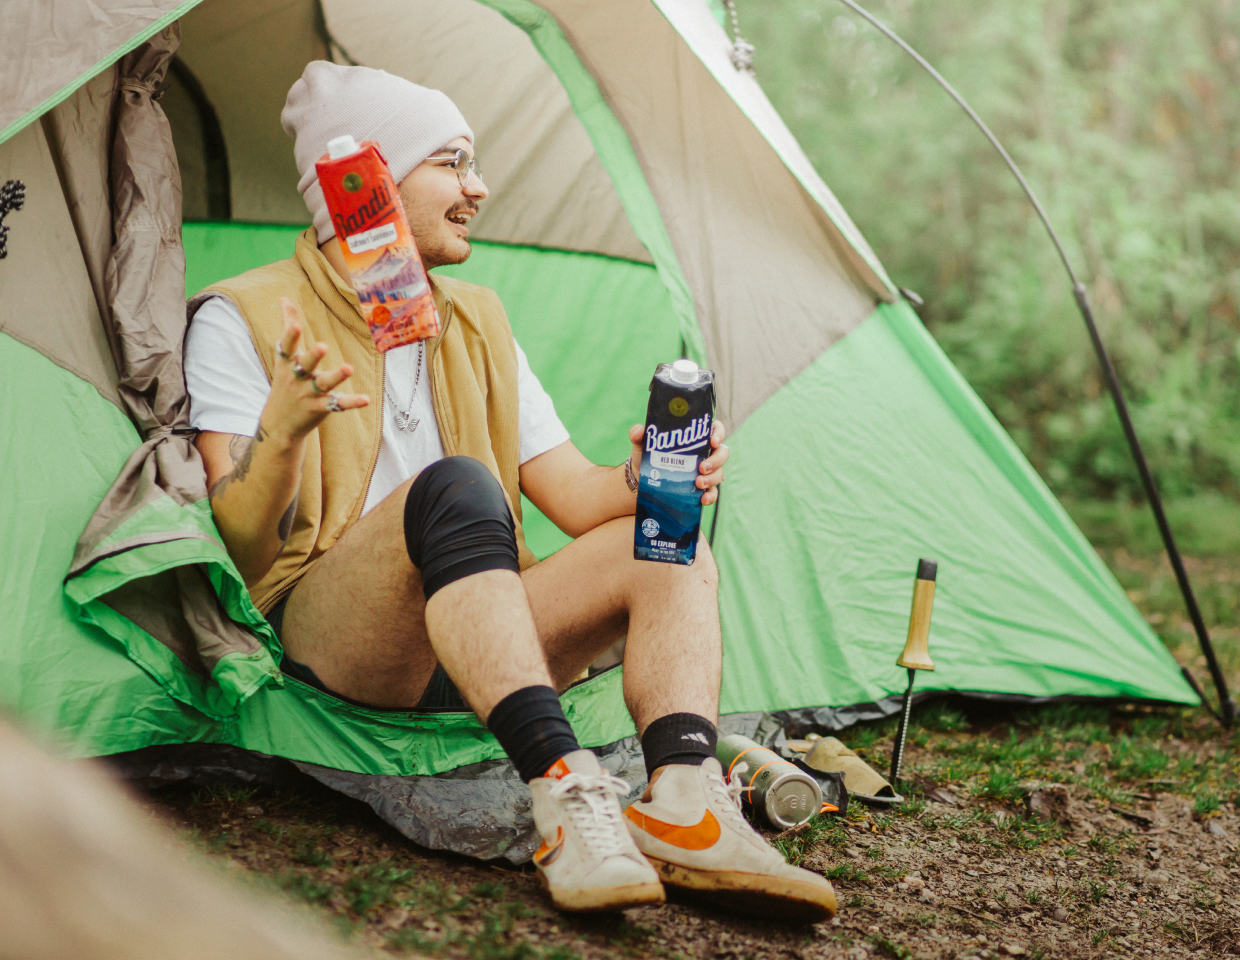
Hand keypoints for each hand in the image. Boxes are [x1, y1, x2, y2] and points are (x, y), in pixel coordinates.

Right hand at [264, 298, 368, 441]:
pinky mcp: (320, 408)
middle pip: (305, 364)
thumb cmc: (285, 380)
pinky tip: (366, 399)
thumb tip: (283, 297)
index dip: (290, 335)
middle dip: (313, 356)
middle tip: (323, 346)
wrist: (279, 423)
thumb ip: (287, 325)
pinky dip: (351, 402)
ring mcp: (308, 393)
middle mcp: (297, 377)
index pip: (287, 346)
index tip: (295, 324)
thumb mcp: (283, 355)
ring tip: (349, 368)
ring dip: (336, 376)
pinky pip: (338, 404)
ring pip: (324, 384)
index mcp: (287, 362)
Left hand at [627, 419, 728, 505]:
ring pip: (719, 473)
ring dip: (712, 479)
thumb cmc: (648, 456)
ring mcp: (706, 471)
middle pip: (722, 453)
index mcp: (696, 437)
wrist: (643, 479)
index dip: (718, 433)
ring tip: (698, 484)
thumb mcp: (643, 444)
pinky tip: (703, 499)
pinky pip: (713, 492)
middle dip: (715, 461)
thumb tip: (637, 430)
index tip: (712, 441)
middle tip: (702, 468)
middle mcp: (704, 453)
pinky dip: (710, 496)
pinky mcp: (702, 488)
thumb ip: (639, 435)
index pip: (715, 429)